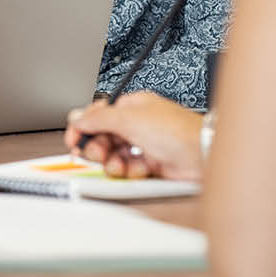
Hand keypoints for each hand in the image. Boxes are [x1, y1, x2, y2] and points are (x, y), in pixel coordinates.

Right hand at [64, 91, 203, 180]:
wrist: (201, 155)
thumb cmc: (176, 131)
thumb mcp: (129, 119)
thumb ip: (98, 118)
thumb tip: (76, 117)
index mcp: (131, 106)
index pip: (98, 115)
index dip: (84, 128)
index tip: (74, 141)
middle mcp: (137, 123)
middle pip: (103, 137)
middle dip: (98, 147)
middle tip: (98, 154)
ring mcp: (144, 144)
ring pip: (114, 155)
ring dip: (113, 162)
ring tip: (119, 165)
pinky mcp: (150, 163)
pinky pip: (128, 168)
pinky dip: (129, 170)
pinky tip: (137, 169)